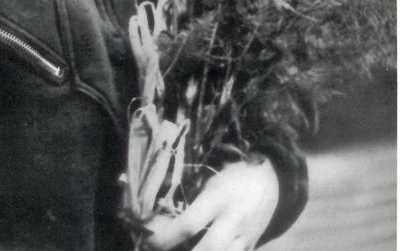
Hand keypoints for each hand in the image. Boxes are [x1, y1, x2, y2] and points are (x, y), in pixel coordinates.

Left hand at [143, 158, 278, 250]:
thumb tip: (162, 219)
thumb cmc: (232, 176)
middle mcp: (233, 221)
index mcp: (218, 198)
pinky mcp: (251, 248)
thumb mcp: (211, 181)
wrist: (270, 181)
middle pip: (208, 249)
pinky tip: (202, 250)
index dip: (166, 236)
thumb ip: (192, 201)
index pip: (189, 223)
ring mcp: (245, 238)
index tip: (149, 241)